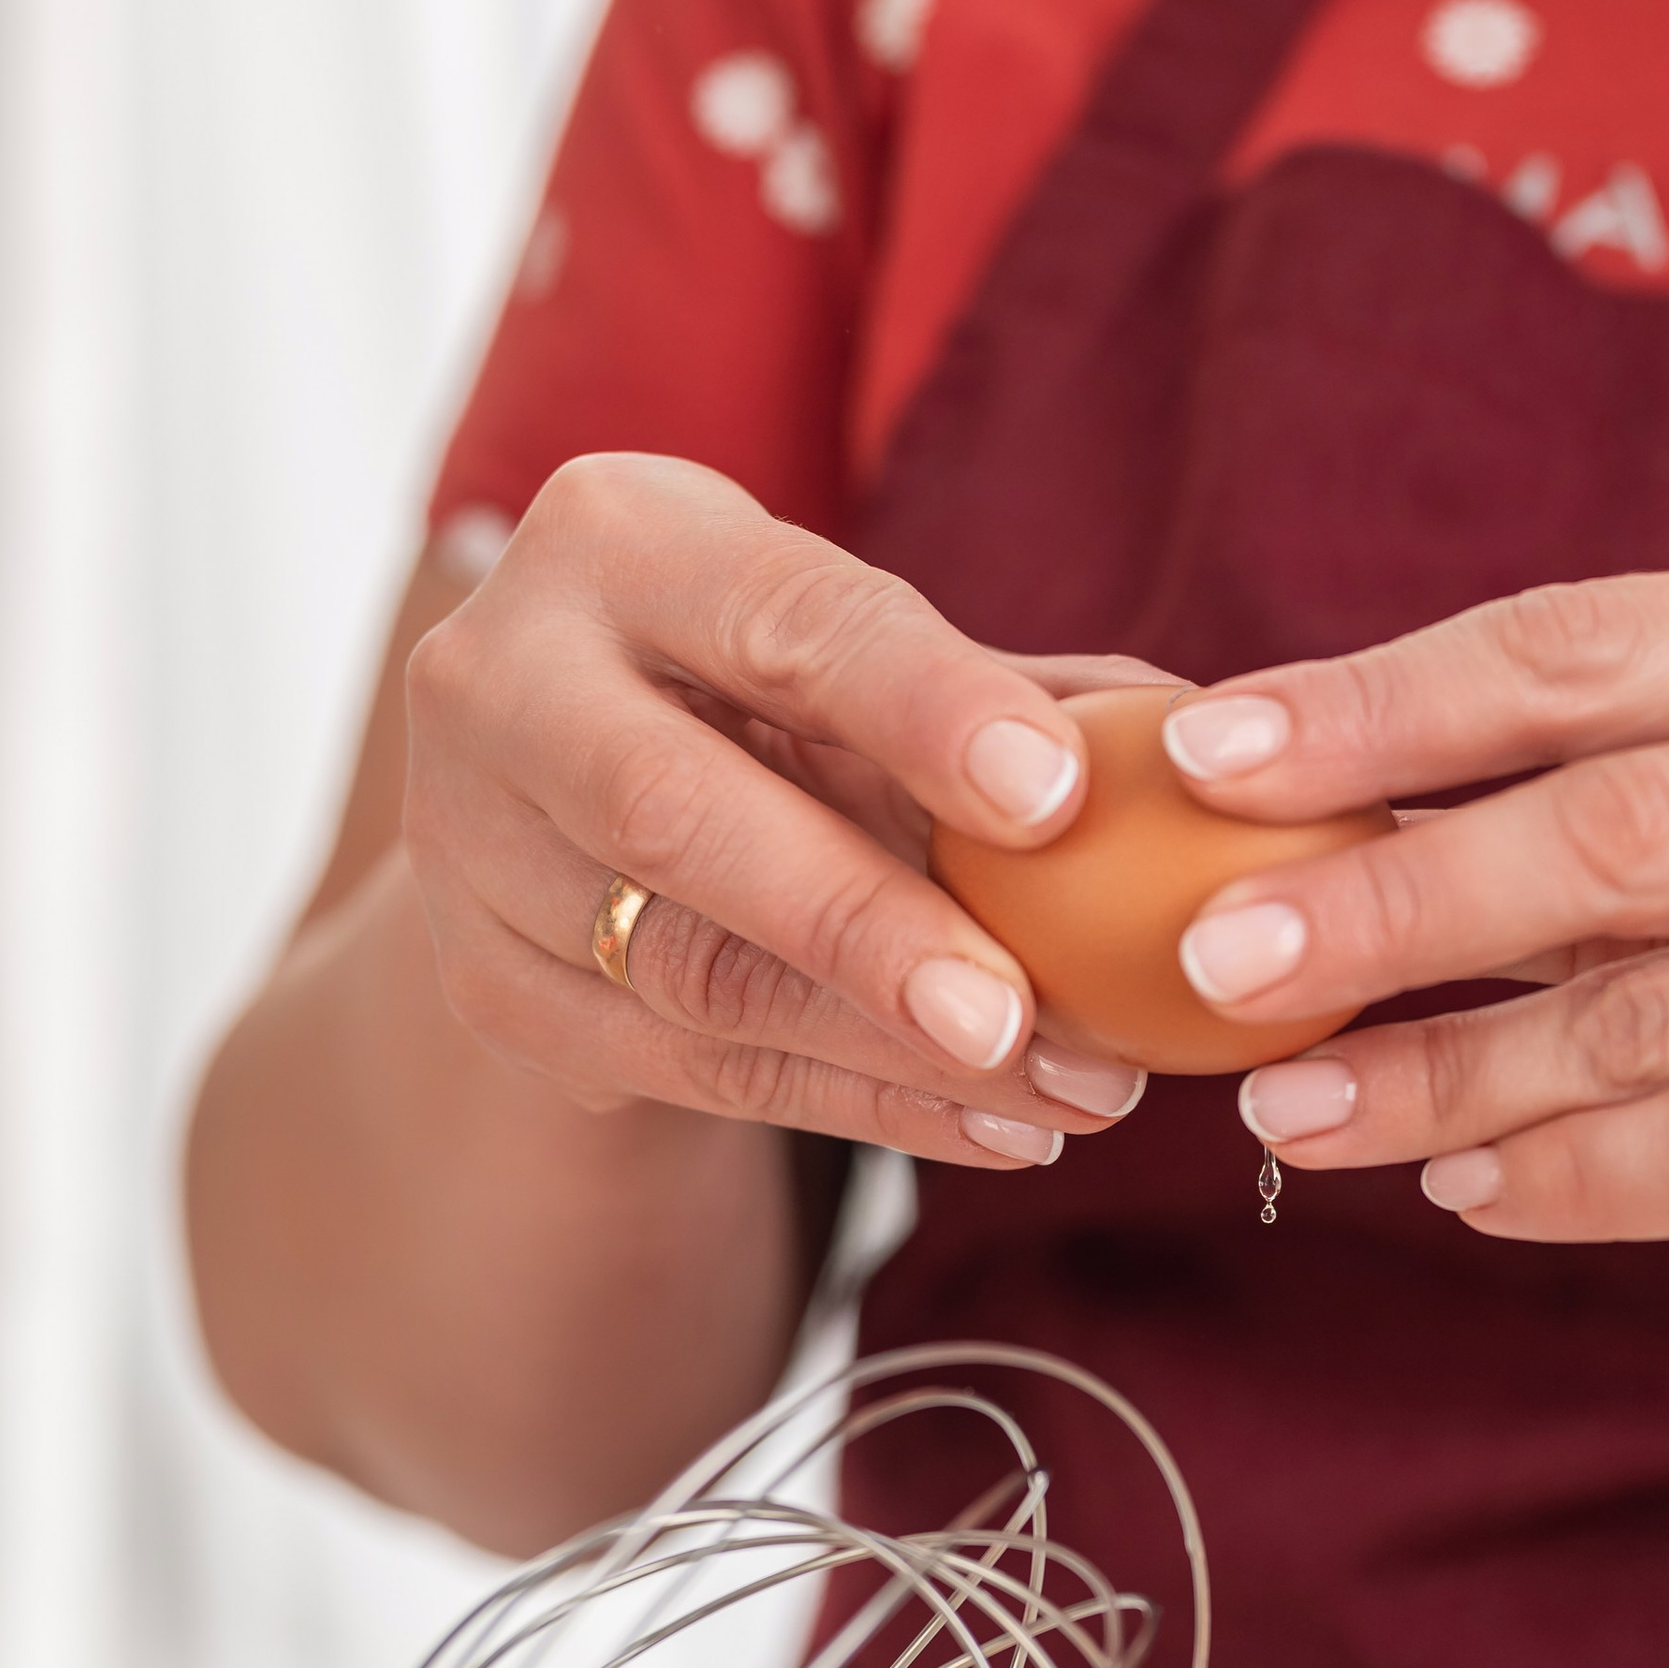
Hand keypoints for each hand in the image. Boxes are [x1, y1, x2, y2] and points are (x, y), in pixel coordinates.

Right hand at [402, 454, 1154, 1170]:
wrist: (562, 774)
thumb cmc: (760, 675)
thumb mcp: (856, 645)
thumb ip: (1009, 689)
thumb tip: (1198, 739)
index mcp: (620, 539)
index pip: (784, 621)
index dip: (924, 707)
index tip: (1060, 794)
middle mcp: (505, 680)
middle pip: (677, 817)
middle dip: (868, 926)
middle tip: (1030, 1017)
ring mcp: (470, 847)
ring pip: (688, 972)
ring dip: (891, 1052)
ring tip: (1068, 1092)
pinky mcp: (491, 987)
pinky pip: (690, 1068)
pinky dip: (860, 1107)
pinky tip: (997, 1128)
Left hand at [1161, 569, 1668, 1332]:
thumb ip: (1628, 779)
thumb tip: (1303, 815)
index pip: (1595, 644)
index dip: (1386, 698)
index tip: (1212, 754)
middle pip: (1616, 824)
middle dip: (1393, 896)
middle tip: (1220, 957)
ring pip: (1658, 1015)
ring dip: (1448, 1073)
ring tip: (1297, 1111)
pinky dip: (1577, 1179)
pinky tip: (1464, 1186)